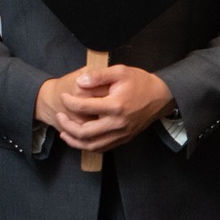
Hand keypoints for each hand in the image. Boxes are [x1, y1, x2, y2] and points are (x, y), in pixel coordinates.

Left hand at [38, 63, 175, 153]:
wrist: (161, 96)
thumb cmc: (140, 82)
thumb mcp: (120, 71)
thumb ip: (98, 76)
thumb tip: (79, 82)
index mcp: (116, 105)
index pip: (83, 107)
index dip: (68, 102)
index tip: (63, 97)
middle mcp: (118, 123)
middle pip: (84, 132)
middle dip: (67, 125)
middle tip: (59, 116)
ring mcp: (121, 133)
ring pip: (92, 145)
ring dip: (74, 141)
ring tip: (64, 132)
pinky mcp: (124, 139)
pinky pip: (102, 148)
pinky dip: (87, 145)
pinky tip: (79, 139)